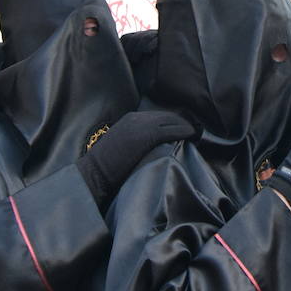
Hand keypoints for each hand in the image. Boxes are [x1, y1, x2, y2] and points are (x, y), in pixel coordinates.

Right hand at [79, 110, 195, 211]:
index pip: (158, 116)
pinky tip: (192, 136)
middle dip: (182, 123)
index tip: (184, 129)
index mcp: (129, 120)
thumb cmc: (104, 167)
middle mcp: (136, 119)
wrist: (93, 173)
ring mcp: (140, 126)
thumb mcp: (120, 146)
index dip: (173, 122)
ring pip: (171, 121)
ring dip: (185, 127)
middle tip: (195, 131)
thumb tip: (151, 148)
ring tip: (197, 134)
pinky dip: (183, 132)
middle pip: (167, 116)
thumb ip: (135, 141)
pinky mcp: (146, 136)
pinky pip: (171, 130)